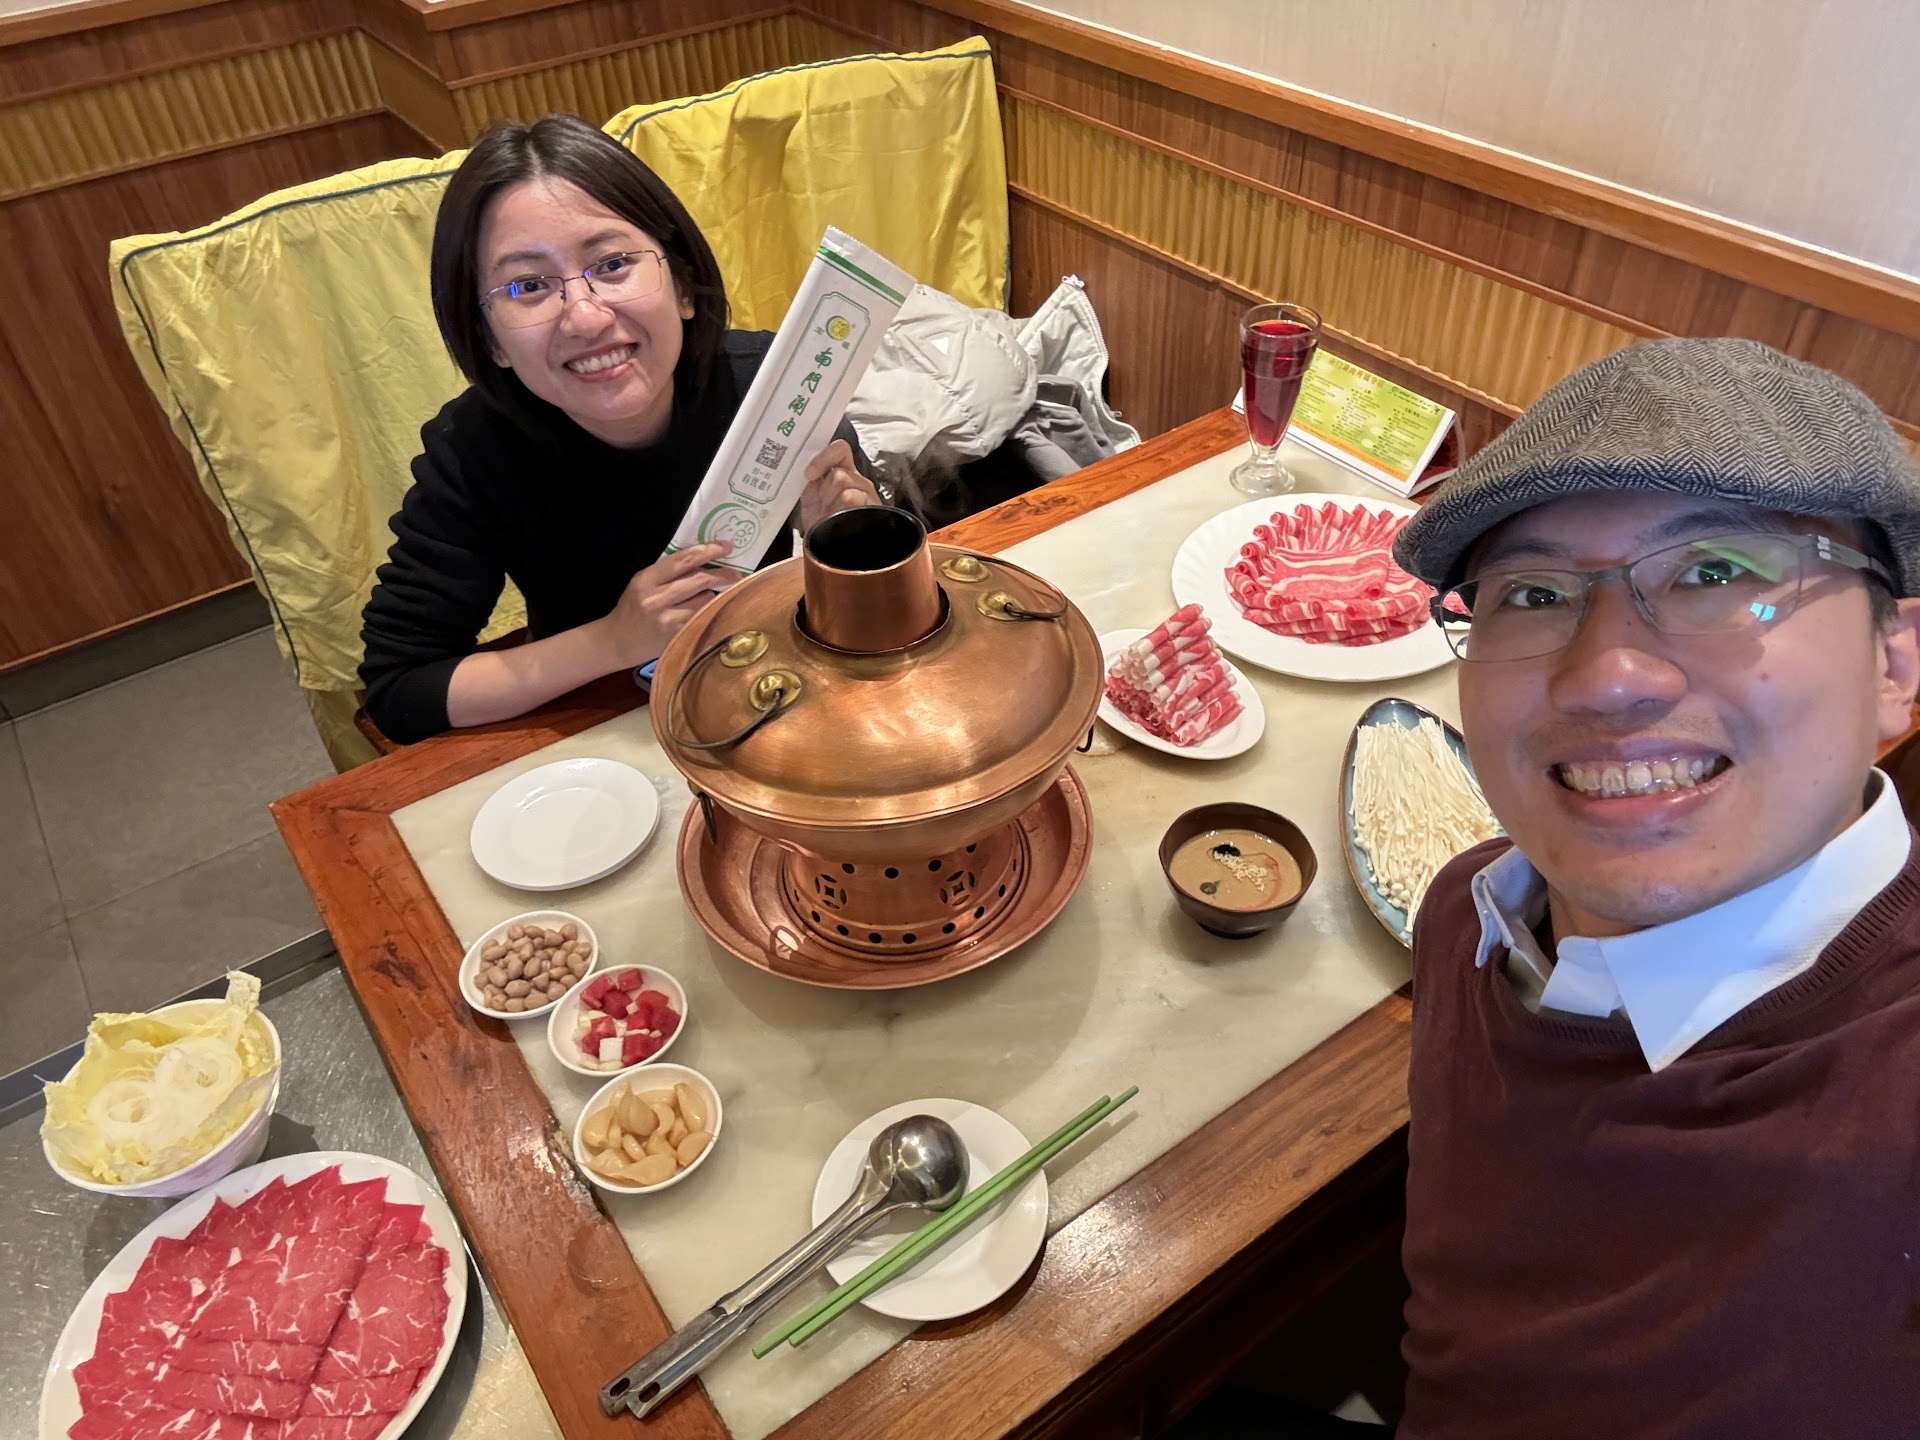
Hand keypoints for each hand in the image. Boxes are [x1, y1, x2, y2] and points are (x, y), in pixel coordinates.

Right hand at [598, 543, 736, 669]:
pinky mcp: (676, 636)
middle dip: (722, 574)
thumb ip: (668, 572)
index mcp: (646, 579)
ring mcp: (667, 619)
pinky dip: (711, 611)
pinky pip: (703, 618)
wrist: (617, 642)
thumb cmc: (633, 609)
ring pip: (705, 600)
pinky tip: (715, 609)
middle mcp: (656, 598)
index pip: (683, 559)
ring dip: (716, 595)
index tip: (726, 546)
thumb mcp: (643, 583)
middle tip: (735, 573)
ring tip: (718, 595)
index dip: (708, 550)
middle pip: (699, 579)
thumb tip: (705, 560)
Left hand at [798, 439, 880, 531]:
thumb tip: (802, 467)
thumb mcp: (811, 498)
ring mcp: (868, 497)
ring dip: (833, 508)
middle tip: (823, 507)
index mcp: (843, 471)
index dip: (824, 457)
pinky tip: (839, 524)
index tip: (810, 474)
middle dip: (825, 493)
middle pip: (840, 475)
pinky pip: (856, 508)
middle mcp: (858, 480)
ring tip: (831, 518)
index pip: (840, 449)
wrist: (830, 549)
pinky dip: (841, 516)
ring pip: (847, 493)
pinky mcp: (875, 513)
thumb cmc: (821, 523)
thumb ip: (810, 480)